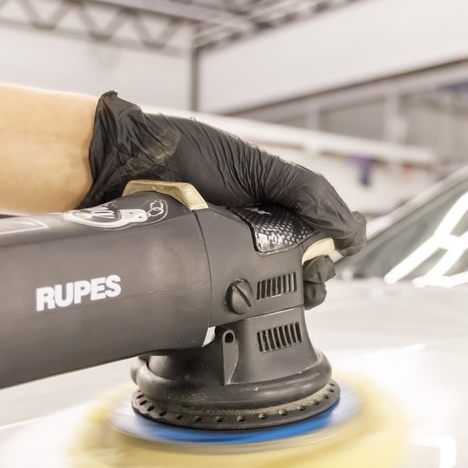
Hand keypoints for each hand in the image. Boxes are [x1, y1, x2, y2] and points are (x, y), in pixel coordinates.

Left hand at [82, 93, 366, 304]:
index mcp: (271, 208)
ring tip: (281, 296)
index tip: (325, 263)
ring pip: (267, 294)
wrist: (117, 166)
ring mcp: (224, 258)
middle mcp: (251, 236)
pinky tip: (247, 308)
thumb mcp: (251, 166)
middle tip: (305, 282)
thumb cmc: (178, 156)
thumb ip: (303, 190)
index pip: (316, 242)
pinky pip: (227, 305)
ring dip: (282, 300)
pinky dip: (242, 311)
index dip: (328, 256)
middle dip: (309, 282)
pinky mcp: (198, 279)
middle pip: (298, 274)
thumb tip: (351, 225)